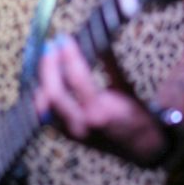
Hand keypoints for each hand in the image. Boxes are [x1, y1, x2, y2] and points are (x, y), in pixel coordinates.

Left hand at [34, 35, 166, 163]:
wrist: (140, 148)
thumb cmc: (137, 117)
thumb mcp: (126, 88)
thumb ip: (109, 63)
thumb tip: (98, 36)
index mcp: (101, 111)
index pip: (77, 78)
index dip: (68, 55)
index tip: (64, 39)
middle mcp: (83, 124)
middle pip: (54, 93)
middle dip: (48, 66)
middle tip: (51, 46)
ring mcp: (72, 132)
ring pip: (45, 103)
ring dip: (43, 78)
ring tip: (48, 58)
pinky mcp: (66, 135)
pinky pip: (47, 112)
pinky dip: (44, 92)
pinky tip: (47, 77)